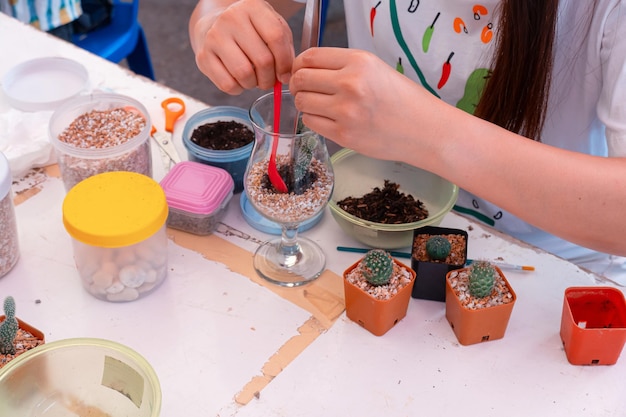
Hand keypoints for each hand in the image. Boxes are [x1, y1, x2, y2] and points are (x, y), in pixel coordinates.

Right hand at [191, 0, 295, 93]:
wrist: (213, 26)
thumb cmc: (249, 30)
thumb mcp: (271, 27)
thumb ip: (284, 47)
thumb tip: (285, 76)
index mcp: (252, 7)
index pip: (276, 37)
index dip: (285, 62)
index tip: (285, 75)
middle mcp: (231, 18)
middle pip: (262, 59)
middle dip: (270, 78)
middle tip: (269, 80)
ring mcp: (214, 37)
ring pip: (244, 74)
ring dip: (254, 84)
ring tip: (254, 79)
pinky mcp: (203, 56)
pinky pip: (227, 84)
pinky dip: (238, 89)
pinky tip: (239, 80)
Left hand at [289, 48, 446, 166]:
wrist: (424, 129)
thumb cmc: (402, 99)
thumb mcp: (375, 69)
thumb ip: (342, 66)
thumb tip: (307, 70)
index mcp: (359, 61)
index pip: (310, 57)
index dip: (298, 64)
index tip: (299, 71)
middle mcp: (350, 83)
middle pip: (301, 79)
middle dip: (297, 84)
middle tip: (303, 90)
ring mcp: (346, 111)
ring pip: (302, 102)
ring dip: (305, 103)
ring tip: (319, 105)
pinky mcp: (344, 134)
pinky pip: (311, 122)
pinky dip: (313, 120)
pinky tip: (327, 119)